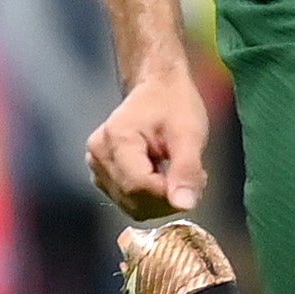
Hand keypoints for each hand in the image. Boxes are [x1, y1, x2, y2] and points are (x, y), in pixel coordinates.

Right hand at [85, 67, 211, 217]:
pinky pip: (128, 201)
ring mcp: (97, 166)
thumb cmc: (174, 104)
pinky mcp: (102, 175)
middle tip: (193, 175)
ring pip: (131, 206)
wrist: (157, 88)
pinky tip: (162, 177)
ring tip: (177, 173)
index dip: (169, 193)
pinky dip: (150, 198)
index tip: (197, 179)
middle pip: (134, 200)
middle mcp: (98, 155)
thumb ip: (187, 169)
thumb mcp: (190, 133)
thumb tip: (184, 206)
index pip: (139, 187)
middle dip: (168, 197)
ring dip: (160, 200)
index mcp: (116, 139)